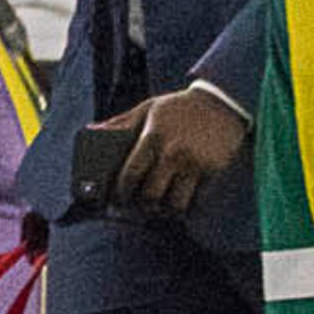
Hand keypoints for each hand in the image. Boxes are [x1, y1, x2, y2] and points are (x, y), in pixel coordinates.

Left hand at [111, 85, 251, 215]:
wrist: (222, 102)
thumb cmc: (179, 107)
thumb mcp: (148, 108)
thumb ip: (120, 122)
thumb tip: (91, 131)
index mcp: (153, 138)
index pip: (131, 174)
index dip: (122, 192)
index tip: (120, 198)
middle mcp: (173, 153)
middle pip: (151, 194)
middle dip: (142, 206)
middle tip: (139, 207)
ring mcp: (195, 164)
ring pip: (176, 203)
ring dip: (165, 210)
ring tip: (160, 208)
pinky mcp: (213, 171)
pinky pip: (198, 200)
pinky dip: (188, 207)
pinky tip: (180, 205)